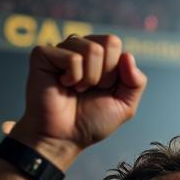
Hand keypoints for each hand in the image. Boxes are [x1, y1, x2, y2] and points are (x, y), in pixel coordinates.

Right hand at [11, 34, 146, 156]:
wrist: (66, 137)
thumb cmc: (92, 121)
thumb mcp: (125, 105)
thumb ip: (136, 82)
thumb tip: (128, 56)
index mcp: (101, 57)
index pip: (117, 45)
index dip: (117, 71)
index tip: (104, 89)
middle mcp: (81, 49)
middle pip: (109, 42)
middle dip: (107, 73)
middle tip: (91, 89)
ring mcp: (62, 50)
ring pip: (91, 48)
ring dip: (90, 77)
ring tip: (77, 89)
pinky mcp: (43, 54)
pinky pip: (72, 57)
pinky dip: (73, 77)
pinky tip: (64, 85)